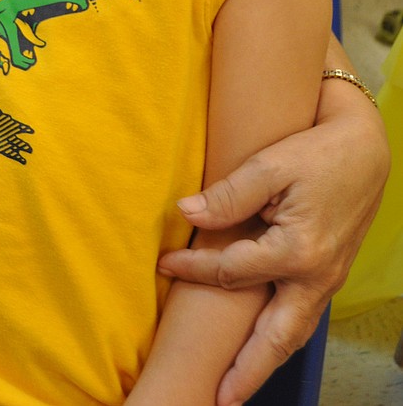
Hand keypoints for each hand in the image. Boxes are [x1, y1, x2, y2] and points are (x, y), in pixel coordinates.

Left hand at [158, 99, 388, 405]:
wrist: (363, 147)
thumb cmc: (317, 152)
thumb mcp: (270, 164)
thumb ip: (229, 194)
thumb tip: (187, 212)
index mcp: (298, 251)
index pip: (230, 272)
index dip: (192, 269)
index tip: (163, 265)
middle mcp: (316, 276)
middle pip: (275, 338)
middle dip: (247, 372)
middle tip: (218, 399)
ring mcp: (327, 279)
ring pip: (293, 334)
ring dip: (265, 361)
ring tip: (237, 386)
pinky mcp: (330, 274)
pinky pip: (304, 316)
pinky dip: (282, 337)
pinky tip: (264, 340)